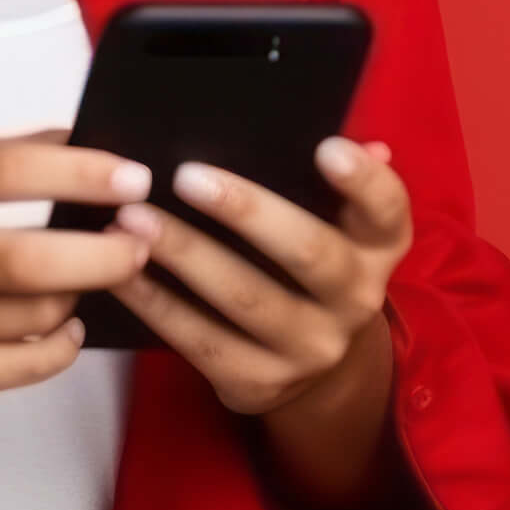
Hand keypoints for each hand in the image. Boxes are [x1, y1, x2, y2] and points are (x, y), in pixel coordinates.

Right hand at [0, 129, 155, 417]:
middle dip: (100, 254)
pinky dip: (58, 348)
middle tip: (139, 244)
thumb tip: (89, 141)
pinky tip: (66, 328)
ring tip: (87, 282)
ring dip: (76, 298)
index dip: (79, 172)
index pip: (3, 169)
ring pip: (27, 314)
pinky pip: (18, 364)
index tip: (135, 177)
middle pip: (22, 258)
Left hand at [105, 136, 411, 417]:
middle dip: (246, 211)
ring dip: (184, 254)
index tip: (325, 147)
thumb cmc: (308, 264)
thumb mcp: (332, 224)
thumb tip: (324, 125)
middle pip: (310, 253)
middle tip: (185, 176)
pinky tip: (121, 270)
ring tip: (133, 217)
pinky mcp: (259, 383)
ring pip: (245, 298)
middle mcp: (357, 300)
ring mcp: (311, 349)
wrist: (315, 369)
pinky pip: (199, 340)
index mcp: (378, 247)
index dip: (362, 180)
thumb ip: (321, 181)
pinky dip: (155, 303)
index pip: (387, 209)